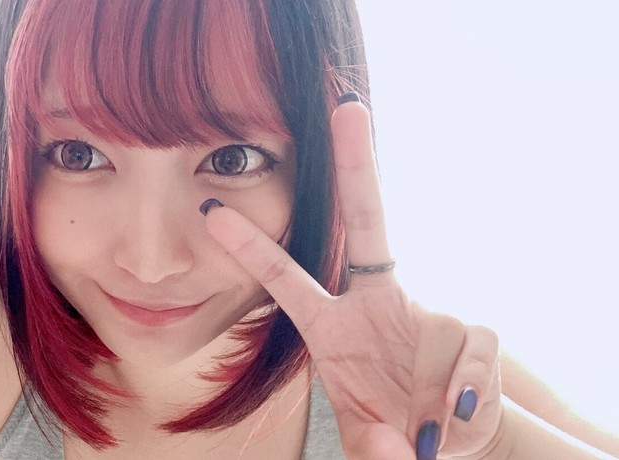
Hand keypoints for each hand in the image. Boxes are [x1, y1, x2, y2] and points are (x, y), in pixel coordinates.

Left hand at [203, 98, 501, 458]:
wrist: (449, 442)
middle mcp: (376, 304)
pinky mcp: (471, 333)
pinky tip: (451, 422)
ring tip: (429, 435)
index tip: (212, 209)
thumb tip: (397, 449)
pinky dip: (466, 400)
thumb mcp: (366, 441)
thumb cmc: (391, 430)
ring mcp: (425, 312)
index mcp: (332, 327)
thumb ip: (370, 446)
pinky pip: (474, 360)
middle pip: (368, 221)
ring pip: (446, 330)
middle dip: (357, 164)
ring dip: (441, 391)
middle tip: (346, 108)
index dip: (252, 246)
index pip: (287, 277)